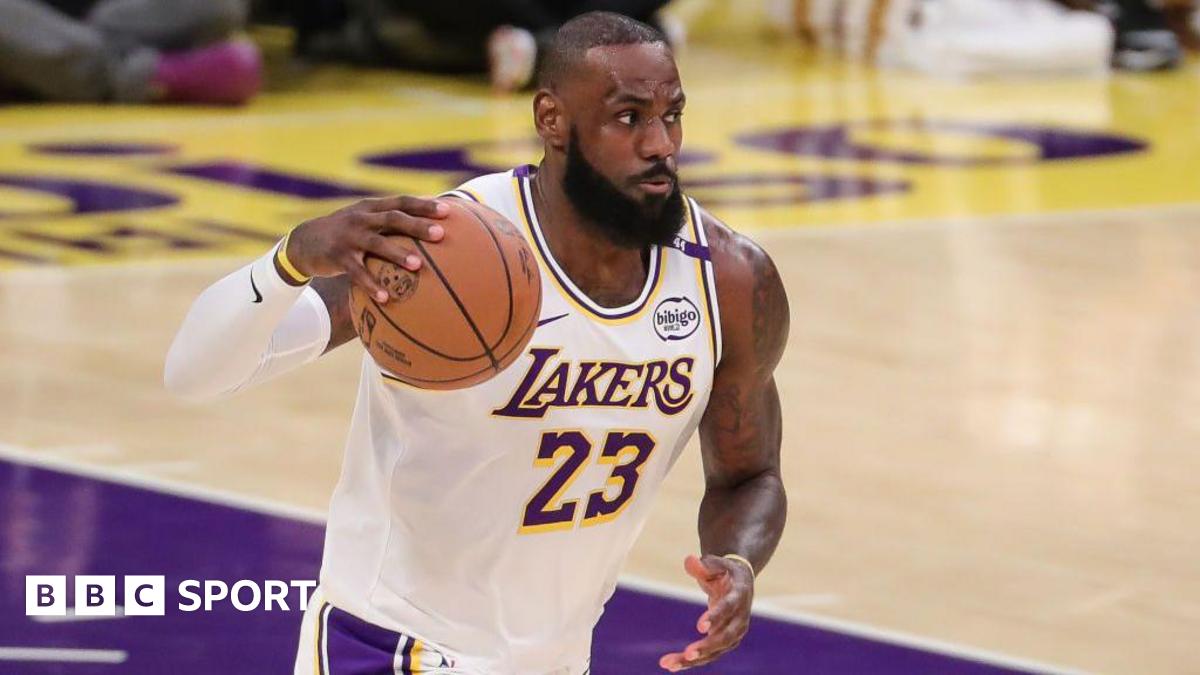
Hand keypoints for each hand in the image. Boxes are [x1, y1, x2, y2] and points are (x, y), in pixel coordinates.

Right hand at [285, 195, 448, 302]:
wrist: (303, 242)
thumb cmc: (345, 234)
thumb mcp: (363, 221)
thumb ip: (388, 223)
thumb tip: (426, 230)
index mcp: (371, 208)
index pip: (401, 202)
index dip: (424, 205)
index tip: (448, 211)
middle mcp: (361, 218)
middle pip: (393, 219)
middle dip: (417, 226)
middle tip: (440, 234)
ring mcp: (349, 237)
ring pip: (376, 244)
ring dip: (397, 254)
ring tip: (418, 266)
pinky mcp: (337, 257)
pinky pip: (357, 273)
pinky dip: (371, 285)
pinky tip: (386, 298)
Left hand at [659, 554, 753, 671]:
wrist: (739, 582)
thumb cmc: (724, 570)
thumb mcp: (716, 563)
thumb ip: (704, 564)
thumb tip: (689, 560)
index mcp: (739, 596)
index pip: (728, 609)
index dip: (715, 617)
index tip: (699, 626)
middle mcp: (740, 619)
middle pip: (725, 637)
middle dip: (706, 647)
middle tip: (687, 653)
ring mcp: (734, 634)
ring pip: (715, 652)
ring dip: (693, 660)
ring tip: (668, 664)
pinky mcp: (725, 643)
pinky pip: (708, 655)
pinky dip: (691, 661)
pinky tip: (671, 665)